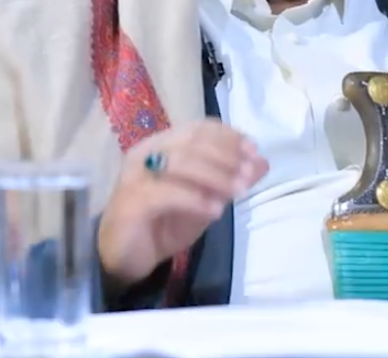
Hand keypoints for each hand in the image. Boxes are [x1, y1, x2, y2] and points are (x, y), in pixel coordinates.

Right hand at [97, 119, 267, 287]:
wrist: (125, 257)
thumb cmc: (164, 223)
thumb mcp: (205, 200)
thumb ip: (229, 181)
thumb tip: (262, 163)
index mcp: (163, 145)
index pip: (198, 128)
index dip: (228, 136)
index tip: (254, 151)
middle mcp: (147, 152)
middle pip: (192, 141)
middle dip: (227, 155)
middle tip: (250, 174)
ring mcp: (136, 175)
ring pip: (181, 163)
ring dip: (216, 175)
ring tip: (239, 191)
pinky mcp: (131, 201)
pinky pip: (167, 193)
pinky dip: (196, 199)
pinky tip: (216, 211)